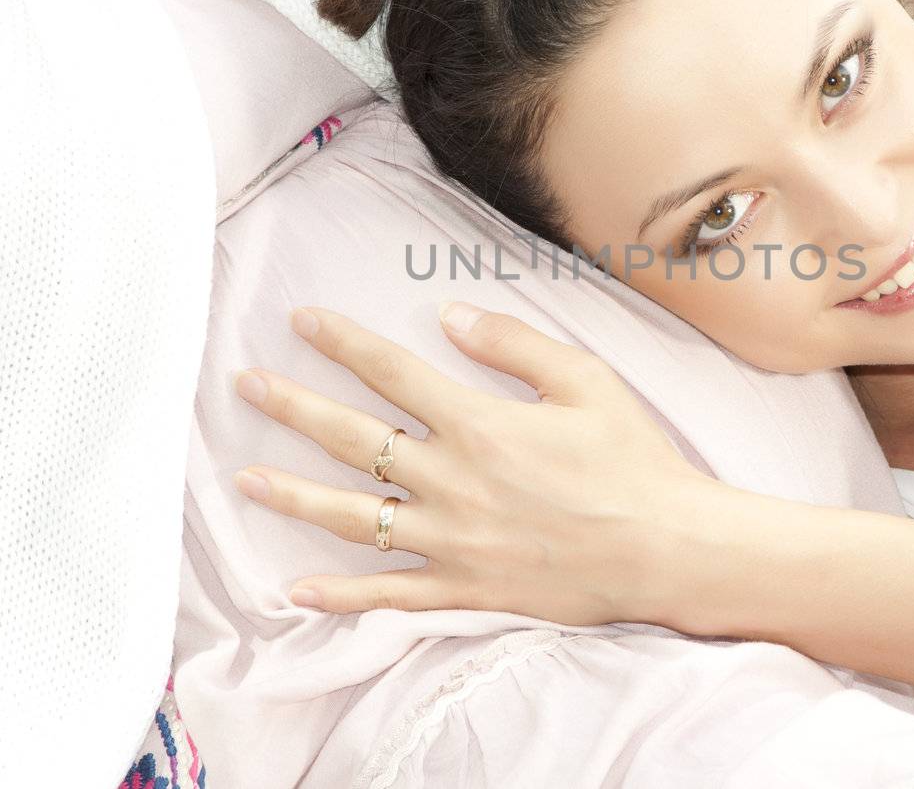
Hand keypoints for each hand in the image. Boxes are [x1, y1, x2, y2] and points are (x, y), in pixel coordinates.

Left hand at [231, 302, 709, 623]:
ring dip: (295, 497)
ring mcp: (454, 542)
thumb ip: (513, 344)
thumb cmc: (634, 461)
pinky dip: (343, 596)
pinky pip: (392, 595)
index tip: (302, 321)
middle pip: (354, 440)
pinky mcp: (467, 590)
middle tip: (246, 386)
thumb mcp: (585, 380)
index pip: (392, 374)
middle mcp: (453, 482)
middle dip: (295, 407)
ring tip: (246, 479)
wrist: (668, 548)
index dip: (343, 343)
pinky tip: (296, 592)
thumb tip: (449, 317)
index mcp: (479, 425)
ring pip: (355, 518)